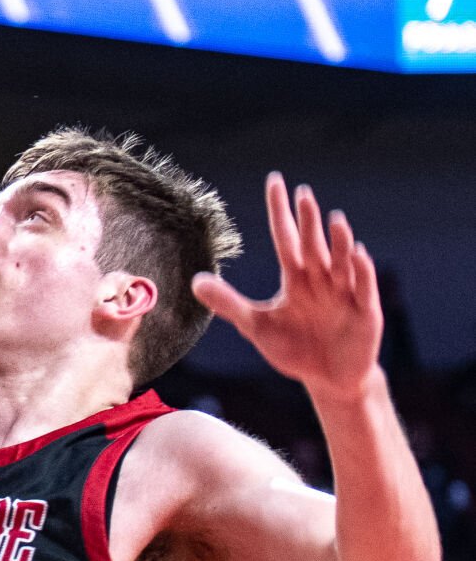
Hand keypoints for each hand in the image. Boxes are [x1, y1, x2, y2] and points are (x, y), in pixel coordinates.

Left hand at [193, 173, 382, 402]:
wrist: (328, 379)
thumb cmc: (294, 348)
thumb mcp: (256, 326)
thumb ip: (229, 303)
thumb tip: (195, 281)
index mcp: (296, 278)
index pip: (285, 237)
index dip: (280, 211)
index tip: (275, 181)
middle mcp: (321, 279)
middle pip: (311, 245)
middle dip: (308, 221)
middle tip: (302, 193)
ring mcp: (345, 294)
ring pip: (341, 262)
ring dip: (338, 241)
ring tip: (334, 218)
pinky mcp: (365, 313)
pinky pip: (363, 289)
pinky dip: (361, 272)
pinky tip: (358, 254)